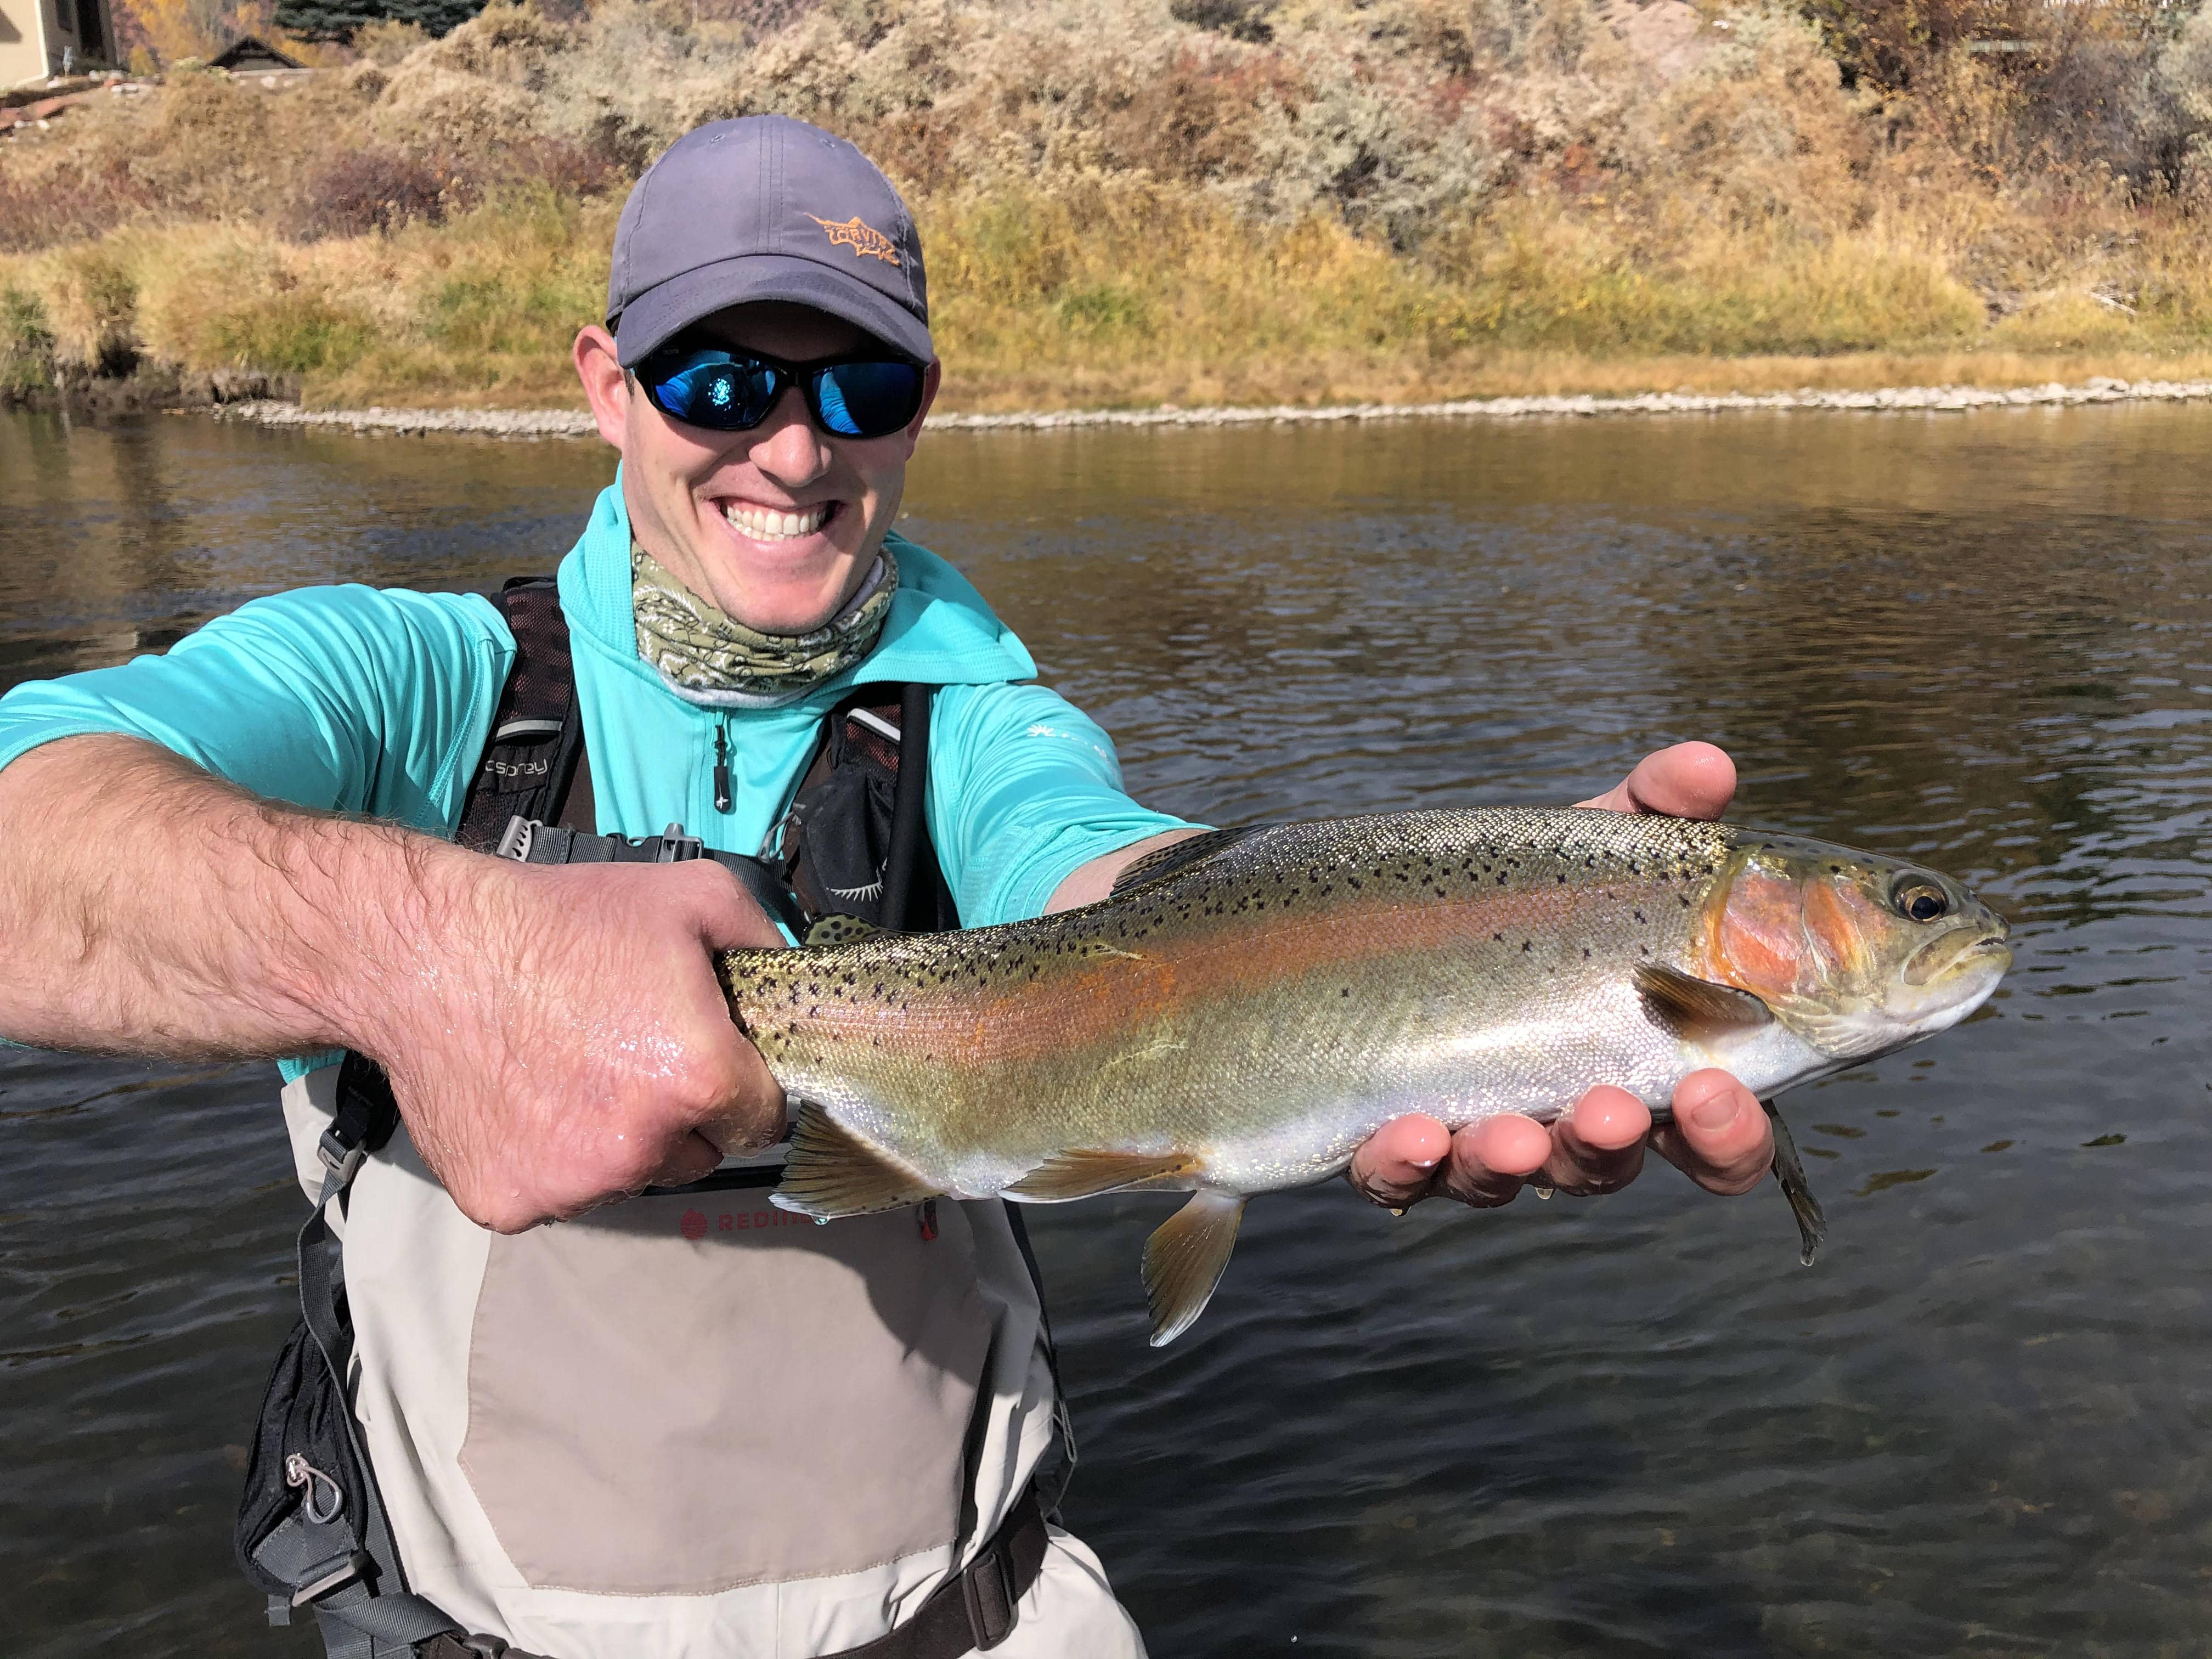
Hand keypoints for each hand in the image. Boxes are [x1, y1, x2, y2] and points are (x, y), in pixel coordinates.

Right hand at [362, 857, 788, 1231]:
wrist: (425, 951)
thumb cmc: (558, 920)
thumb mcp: (693, 896)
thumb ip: (766, 942)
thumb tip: (801, 977)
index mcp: (699, 1080)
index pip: (765, 1121)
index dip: (746, 1090)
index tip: (718, 1067)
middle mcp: (642, 1147)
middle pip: (698, 1155)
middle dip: (681, 1116)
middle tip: (632, 1055)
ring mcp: (572, 1185)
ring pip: (628, 1177)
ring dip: (617, 1140)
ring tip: (571, 1069)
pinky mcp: (510, 1204)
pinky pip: (558, 1193)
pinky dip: (549, 1157)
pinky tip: (526, 1097)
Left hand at [1347, 741, 1773, 1211]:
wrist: (1380, 906)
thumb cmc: (1520, 889)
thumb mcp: (1586, 843)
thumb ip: (1653, 806)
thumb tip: (1708, 763)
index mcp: (1640, 1062)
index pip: (1711, 1132)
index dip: (1727, 1134)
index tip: (1714, 1095)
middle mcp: (1563, 1116)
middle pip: (1609, 1164)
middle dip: (1612, 1146)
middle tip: (1613, 1111)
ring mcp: (1474, 1135)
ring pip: (1505, 1176)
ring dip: (1514, 1161)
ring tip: (1515, 1133)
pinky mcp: (1388, 1142)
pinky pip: (1398, 1178)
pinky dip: (1406, 1165)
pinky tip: (1411, 1135)